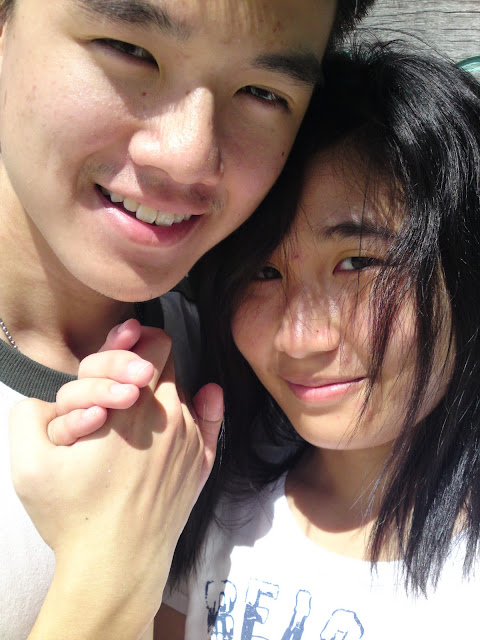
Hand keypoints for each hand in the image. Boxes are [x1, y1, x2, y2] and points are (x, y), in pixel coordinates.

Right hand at [9, 324, 222, 638]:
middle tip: (119, 386)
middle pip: (167, 361)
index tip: (122, 347)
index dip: (132, 341)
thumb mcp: (29, 461)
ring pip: (182, 389)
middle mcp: (169, 414)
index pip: (151, 342)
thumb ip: (35, 413)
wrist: (115, 565)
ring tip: (132, 417)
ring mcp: (190, 438)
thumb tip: (58, 397)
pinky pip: (210, 417)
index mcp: (130, 405)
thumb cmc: (73, 514)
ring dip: (160, 391)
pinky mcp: (202, 461)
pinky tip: (205, 396)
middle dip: (141, 365)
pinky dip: (203, 405)